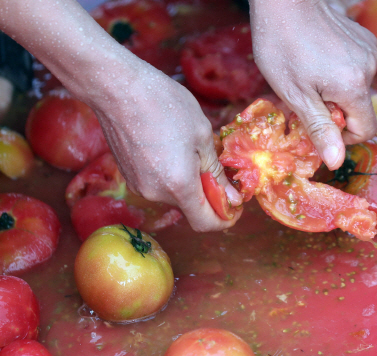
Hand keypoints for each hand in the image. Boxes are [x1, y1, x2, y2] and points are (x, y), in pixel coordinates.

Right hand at [92, 63, 242, 231]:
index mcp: (179, 186)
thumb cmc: (164, 104)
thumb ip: (217, 172)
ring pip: (175, 197)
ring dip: (190, 183)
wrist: (117, 87)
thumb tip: (232, 199)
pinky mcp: (129, 177)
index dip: (224, 219)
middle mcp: (156, 194)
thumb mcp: (202, 135)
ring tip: (193, 151)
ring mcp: (139, 187)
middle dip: (209, 195)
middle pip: (191, 209)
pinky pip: (159, 186)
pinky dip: (172, 176)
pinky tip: (173, 149)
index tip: (235, 206)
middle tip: (219, 168)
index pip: (206, 223)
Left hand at [249, 0, 376, 169]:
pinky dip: (339, 71)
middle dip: (334, 110)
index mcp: (354, 86)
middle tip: (305, 96)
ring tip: (309, 73)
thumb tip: (336, 162)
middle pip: (360, 108)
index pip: (366, 129)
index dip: (343, 136)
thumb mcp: (295, 95)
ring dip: (335, 90)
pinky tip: (318, 57)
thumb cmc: (282, 45)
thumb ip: (320, 128)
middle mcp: (369, 68)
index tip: (319, 124)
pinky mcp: (364, 38)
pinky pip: (357, 68)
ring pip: (357, 88)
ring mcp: (369, 50)